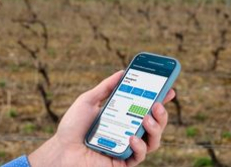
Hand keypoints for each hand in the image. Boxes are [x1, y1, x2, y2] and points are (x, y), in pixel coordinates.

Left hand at [28, 71, 175, 166]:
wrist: (61, 149)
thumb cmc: (73, 125)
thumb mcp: (89, 100)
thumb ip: (106, 87)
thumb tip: (122, 72)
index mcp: (122, 116)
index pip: (145, 107)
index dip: (159, 98)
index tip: (169, 88)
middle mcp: (128, 131)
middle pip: (154, 123)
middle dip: (161, 113)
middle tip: (158, 103)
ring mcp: (127, 147)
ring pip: (153, 140)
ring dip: (155, 128)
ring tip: (147, 118)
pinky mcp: (124, 161)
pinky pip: (140, 155)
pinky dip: (139, 146)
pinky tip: (132, 137)